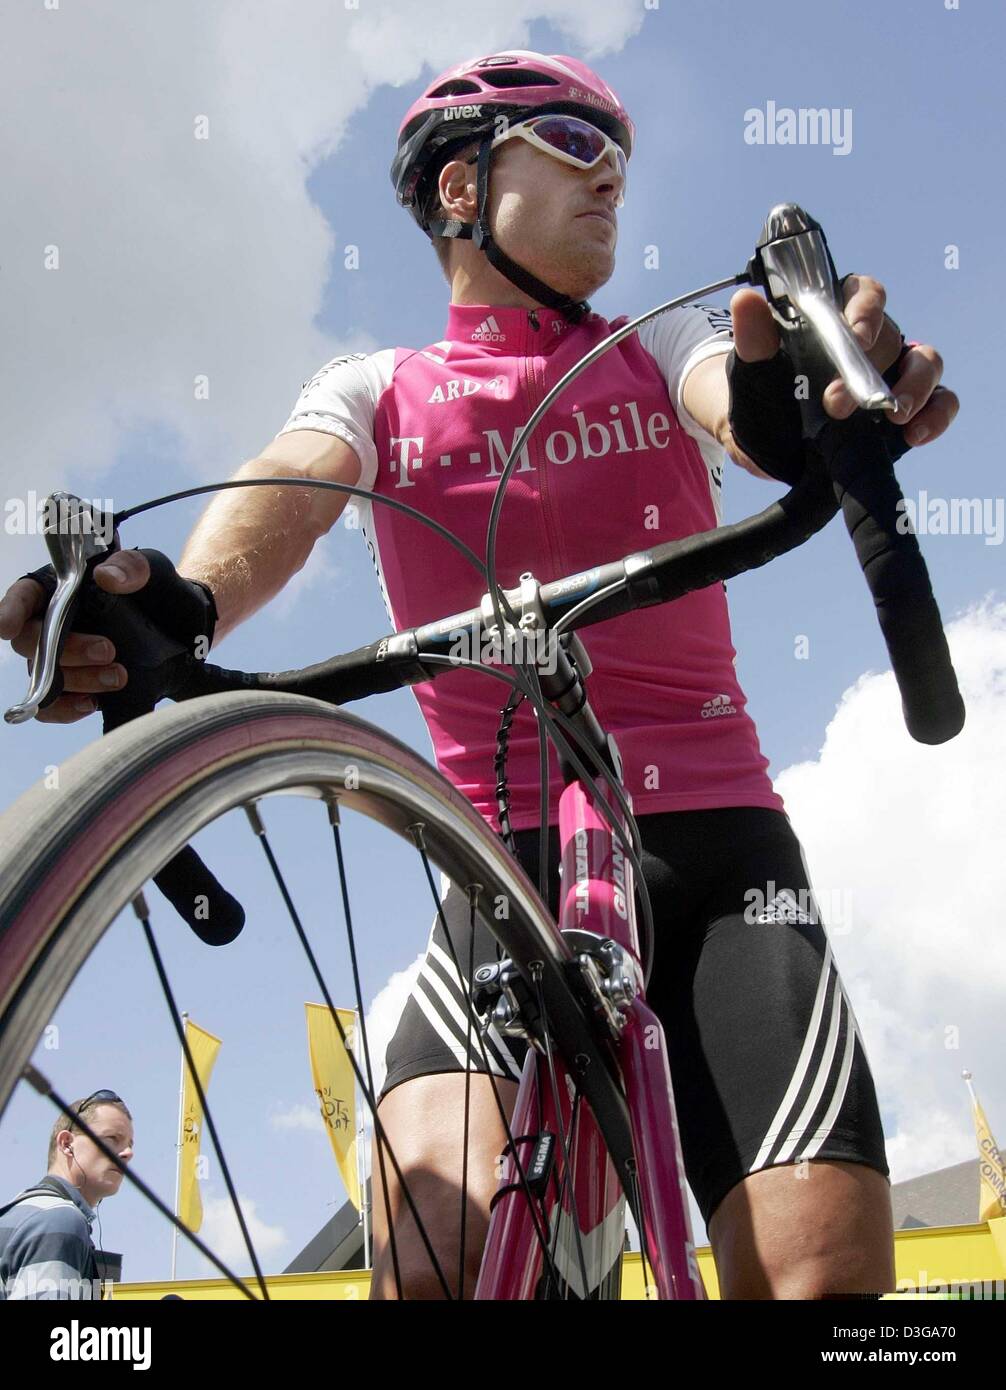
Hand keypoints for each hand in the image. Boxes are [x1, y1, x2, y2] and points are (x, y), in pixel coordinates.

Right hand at [0, 550, 151, 723]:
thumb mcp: (157, 572)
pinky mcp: (78, 685)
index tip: (6, 628)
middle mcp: (55, 622)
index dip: (9, 610)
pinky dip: (65, 709)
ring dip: (77, 680)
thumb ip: (135, 567)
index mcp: (63, 588)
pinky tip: (92, 704)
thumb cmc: (164, 594)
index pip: (24, 595)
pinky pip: (52, 705)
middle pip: (31, 640)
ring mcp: (64, 657)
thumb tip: (107, 577)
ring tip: (119, 676)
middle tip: (109, 650)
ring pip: (43, 675)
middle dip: (66, 650)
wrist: (187, 633)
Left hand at [729, 277, 958, 446]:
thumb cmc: (760, 395)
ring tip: (893, 417)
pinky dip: (936, 414)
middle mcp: (872, 340)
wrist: (765, 442)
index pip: (865, 294)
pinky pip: (940, 402)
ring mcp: (893, 373)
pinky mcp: (907, 409)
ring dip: (916, 387)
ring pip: (927, 362)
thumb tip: (746, 301)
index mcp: (837, 317)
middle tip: (836, 405)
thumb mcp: (751, 370)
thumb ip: (753, 338)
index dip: (867, 310)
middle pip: (892, 336)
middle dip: (868, 370)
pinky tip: (914, 434)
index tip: (856, 336)